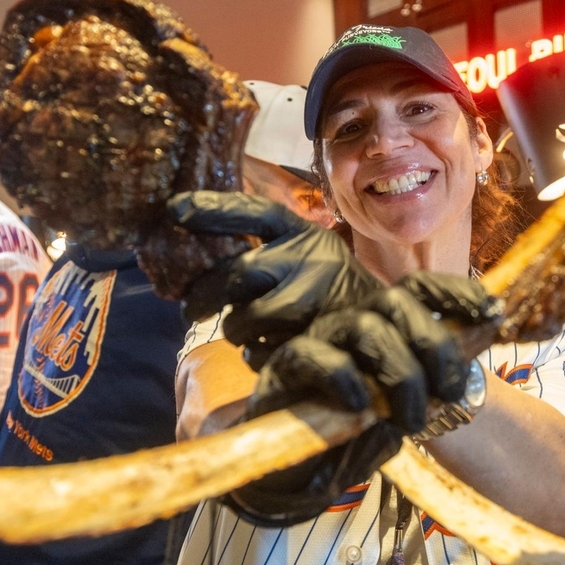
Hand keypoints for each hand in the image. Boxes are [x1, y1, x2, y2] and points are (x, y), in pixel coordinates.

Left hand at [168, 191, 382, 368]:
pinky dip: (255, 355)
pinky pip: (261, 352)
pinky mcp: (318, 340)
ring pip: (246, 317)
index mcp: (308, 235)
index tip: (174, 210)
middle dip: (204, 295)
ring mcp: (318, 300)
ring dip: (235, 329)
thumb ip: (266, 254)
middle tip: (190, 309)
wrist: (389, 335)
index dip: (215, 209)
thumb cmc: (333, 295)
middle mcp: (315, 259)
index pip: (257, 214)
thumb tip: (196, 261)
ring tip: (244, 330)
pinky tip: (268, 349)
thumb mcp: (308, 259)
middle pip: (239, 273)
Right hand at [225, 272, 497, 525]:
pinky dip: (345, 379)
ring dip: (400, 372)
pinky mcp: (286, 368)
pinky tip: (361, 408)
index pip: (421, 289)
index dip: (457, 293)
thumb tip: (452, 379)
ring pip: (368, 328)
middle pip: (399, 302)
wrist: (293, 471)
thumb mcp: (400, 419)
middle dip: (435, 345)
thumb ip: (428, 394)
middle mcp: (354, 324)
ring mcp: (321, 342)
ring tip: (411, 420)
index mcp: (385, 327)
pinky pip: (318, 357)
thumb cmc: (351, 439)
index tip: (493, 312)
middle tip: (449, 394)